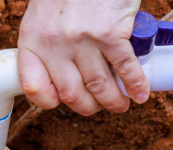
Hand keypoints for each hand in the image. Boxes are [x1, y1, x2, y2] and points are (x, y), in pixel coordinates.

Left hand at [18, 0, 149, 115]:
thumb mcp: (42, 19)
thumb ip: (45, 48)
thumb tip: (58, 77)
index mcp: (32, 41)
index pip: (33, 87)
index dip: (48, 102)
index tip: (61, 103)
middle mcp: (54, 44)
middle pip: (71, 94)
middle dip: (88, 107)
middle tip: (98, 107)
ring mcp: (82, 39)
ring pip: (98, 87)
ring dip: (113, 101)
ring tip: (120, 104)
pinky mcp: (109, 33)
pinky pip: (124, 68)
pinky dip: (135, 84)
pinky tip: (140, 94)